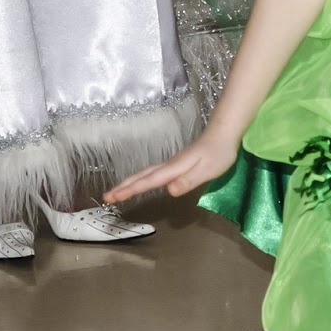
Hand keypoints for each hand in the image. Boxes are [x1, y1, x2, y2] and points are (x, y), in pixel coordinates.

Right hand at [104, 127, 241, 204]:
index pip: (148, 181)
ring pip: (145, 173)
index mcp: (174, 168)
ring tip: (117, 191)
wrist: (224, 133)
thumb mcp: (207, 170)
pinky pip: (153, 172)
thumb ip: (188, 180)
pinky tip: (141, 182)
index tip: (112, 197)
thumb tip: (170, 191)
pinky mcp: (176, 163)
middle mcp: (169, 166)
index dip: (130, 190)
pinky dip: (141, 178)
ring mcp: (171, 163)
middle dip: (123, 186)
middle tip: (106, 196)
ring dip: (130, 182)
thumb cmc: (218, 152)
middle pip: (142, 176)